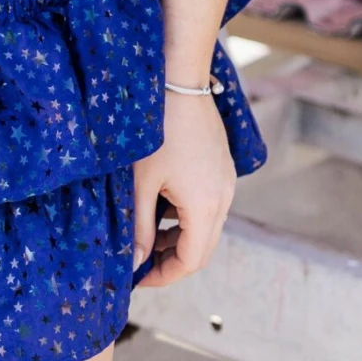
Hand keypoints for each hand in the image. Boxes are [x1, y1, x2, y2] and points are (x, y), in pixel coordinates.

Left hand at [132, 85, 234, 288]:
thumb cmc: (157, 130)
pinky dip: (187, 216)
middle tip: (141, 262)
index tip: (139, 278)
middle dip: (171, 260)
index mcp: (205, 208)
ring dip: (179, 237)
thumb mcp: (142, 183)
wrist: (180, 83)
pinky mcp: (222, 169)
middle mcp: (223, 199)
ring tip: (147, 233)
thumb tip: (135, 263)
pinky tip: (162, 204)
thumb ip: (140, 228)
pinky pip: (209, 205)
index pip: (190, 261)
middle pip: (202, 248)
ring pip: (206, 227)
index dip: (165, 276)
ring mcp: (226, 183)